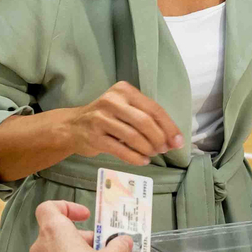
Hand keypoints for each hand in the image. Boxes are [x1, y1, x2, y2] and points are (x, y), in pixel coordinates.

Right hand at [63, 81, 183, 166]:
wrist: (73, 127)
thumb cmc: (106, 118)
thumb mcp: (124, 109)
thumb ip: (146, 118)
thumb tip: (173, 140)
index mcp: (124, 91)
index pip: (153, 109)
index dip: (169, 127)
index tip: (178, 142)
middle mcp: (111, 101)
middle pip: (144, 122)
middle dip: (159, 139)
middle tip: (163, 150)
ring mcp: (100, 118)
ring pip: (133, 137)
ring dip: (148, 149)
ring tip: (151, 155)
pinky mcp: (94, 137)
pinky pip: (121, 150)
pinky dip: (135, 158)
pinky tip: (142, 161)